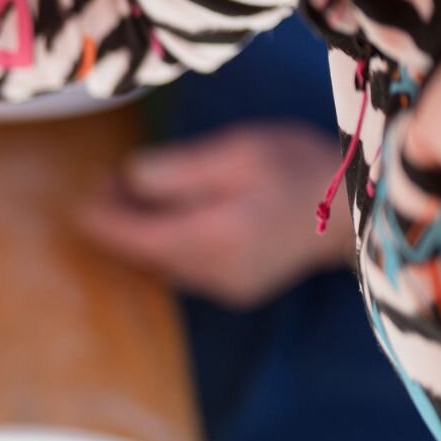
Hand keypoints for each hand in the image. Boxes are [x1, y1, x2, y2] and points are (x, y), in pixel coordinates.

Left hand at [76, 122, 353, 307]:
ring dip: (141, 231)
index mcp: (216, 238)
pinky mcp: (234, 288)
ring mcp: (225, 287)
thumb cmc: (302, 168)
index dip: (102, 217)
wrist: (359, 210)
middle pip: (143, 253)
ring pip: (160, 262)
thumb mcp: (240, 152)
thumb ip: (181, 169)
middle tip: (109, 180)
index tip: (80, 193)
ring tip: (133, 190)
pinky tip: (167, 213)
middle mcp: (215, 273)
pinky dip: (165, 242)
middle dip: (120, 220)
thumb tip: (128, 178)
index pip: (136, 238)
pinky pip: (182, 267)